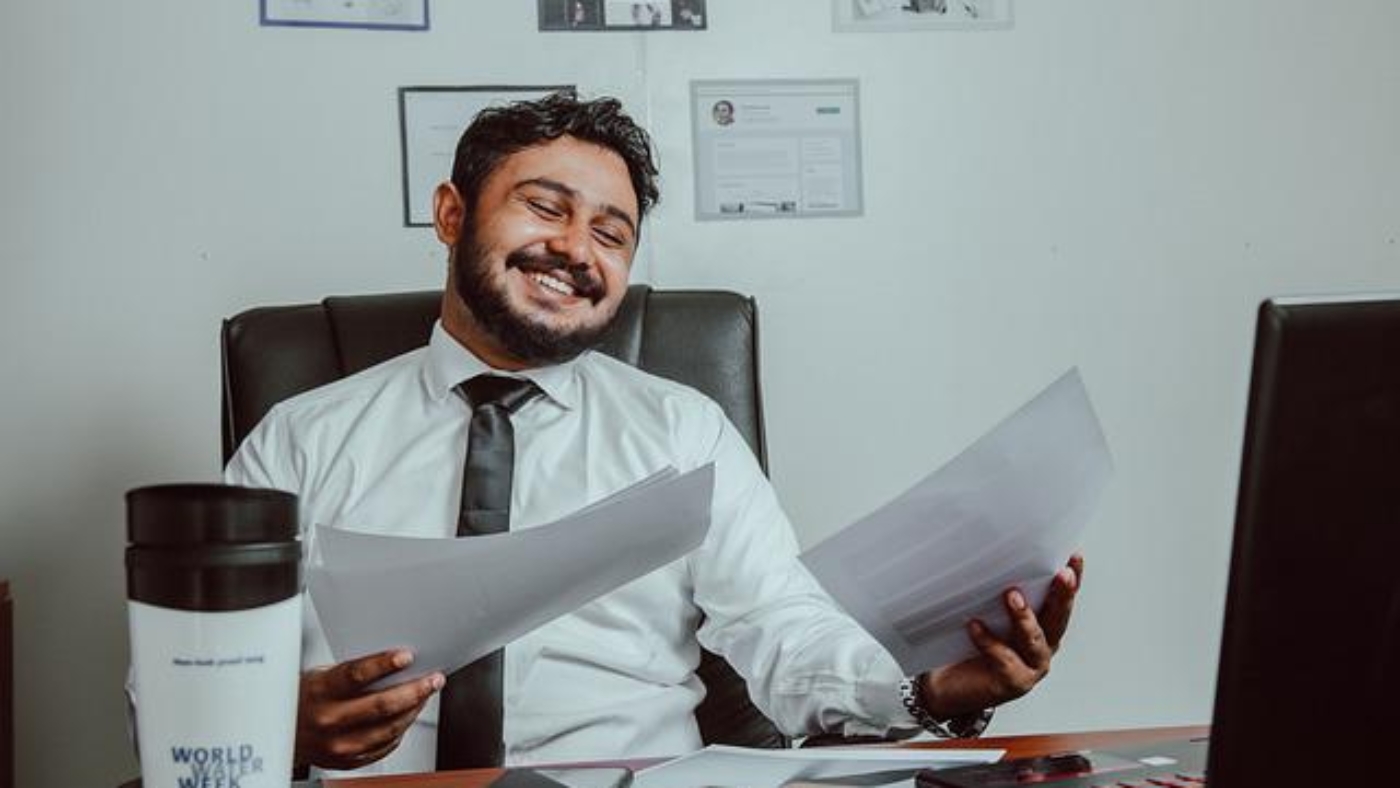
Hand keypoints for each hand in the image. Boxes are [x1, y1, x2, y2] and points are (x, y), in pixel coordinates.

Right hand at [296, 649, 443, 770]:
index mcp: (321, 692)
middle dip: (415, 690)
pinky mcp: (348, 761)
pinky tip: (408, 715)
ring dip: (414, 710)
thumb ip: (354, 672)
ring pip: (390, 728)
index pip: (356, 675)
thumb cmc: (306, 698)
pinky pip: (385, 746)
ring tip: (426, 695)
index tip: (407, 656)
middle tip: (433, 679)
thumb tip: (396, 663)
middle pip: (382, 705)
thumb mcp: (321, 676)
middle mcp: (329, 720)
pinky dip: (401, 729)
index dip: (384, 664)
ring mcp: (339, 745)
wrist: (281, 734)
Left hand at [920, 554, 1083, 719]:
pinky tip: (974, 625)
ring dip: (1024, 617)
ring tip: (1012, 595)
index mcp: (1043, 627)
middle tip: (1062, 574)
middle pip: (1057, 618)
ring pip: (1034, 640)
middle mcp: (1043, 647)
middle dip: (1063, 595)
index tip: (1074, 556)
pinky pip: (1003, 659)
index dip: (1072, 579)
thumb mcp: (986, 613)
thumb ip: (994, 592)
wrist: (952, 686)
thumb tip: (988, 554)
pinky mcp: (1012, 683)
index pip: (1061, 600)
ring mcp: (1031, 667)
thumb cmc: (970, 646)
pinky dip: (989, 641)